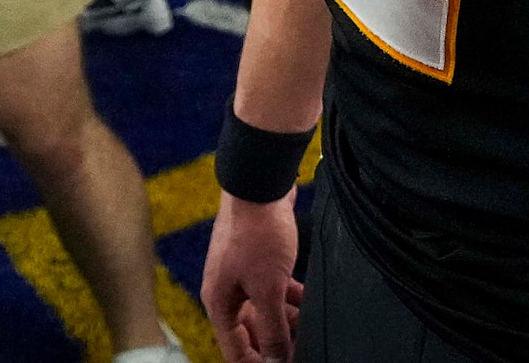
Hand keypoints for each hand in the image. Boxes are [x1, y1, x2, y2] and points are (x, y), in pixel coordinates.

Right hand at [201, 192, 304, 362]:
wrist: (258, 184)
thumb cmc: (257, 234)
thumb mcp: (269, 289)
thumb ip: (272, 328)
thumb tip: (273, 360)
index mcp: (219, 302)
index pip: (234, 350)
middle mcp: (226, 291)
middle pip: (249, 332)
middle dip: (274, 344)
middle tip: (300, 351)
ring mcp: (240, 274)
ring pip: (263, 311)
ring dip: (285, 322)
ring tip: (309, 330)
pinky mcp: (256, 260)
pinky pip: (271, 291)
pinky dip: (288, 300)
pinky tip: (307, 303)